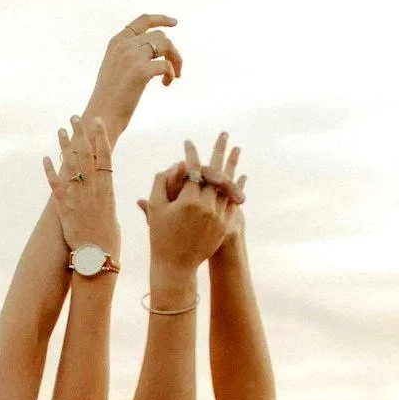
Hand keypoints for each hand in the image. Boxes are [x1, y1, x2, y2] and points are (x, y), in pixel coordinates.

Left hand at [43, 115, 118, 259]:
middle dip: (80, 133)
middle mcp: (93, 189)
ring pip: (70, 165)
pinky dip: (49, 171)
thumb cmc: (109, 241)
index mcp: (108, 189)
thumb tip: (104, 193)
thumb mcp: (113, 215)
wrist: (97, 258)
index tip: (97, 121)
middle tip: (75, 117)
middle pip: (86, 154)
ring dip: (64, 146)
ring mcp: (77, 197)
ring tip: (60, 130)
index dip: (100, 137)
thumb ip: (107, 200)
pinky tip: (45, 158)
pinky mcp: (64, 207)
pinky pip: (55, 185)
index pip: (105, 156)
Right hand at [82, 13, 180, 138]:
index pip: (143, 21)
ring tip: (174, 76)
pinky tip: (166, 83)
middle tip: (176, 69)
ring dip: (175, 59)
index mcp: (117, 42)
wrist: (102, 116)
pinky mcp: (141, 72)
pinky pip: (166, 65)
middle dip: (172, 51)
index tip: (175, 23)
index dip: (161, 19)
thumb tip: (155, 51)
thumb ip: (130, 54)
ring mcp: (132, 57)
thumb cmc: (110, 98)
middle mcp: (124, 45)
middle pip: (159, 36)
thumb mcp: (115, 68)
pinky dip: (171, 73)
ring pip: (166, 45)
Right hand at [139, 135, 243, 276]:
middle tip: (225, 133)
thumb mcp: (156, 208)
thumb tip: (176, 165)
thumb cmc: (160, 235)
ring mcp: (219, 217)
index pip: (193, 170)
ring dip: (233, 165)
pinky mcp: (224, 226)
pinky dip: (237, 188)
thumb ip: (161, 182)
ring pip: (228, 186)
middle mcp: (207, 208)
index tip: (188, 142)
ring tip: (237, 148)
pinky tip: (242, 176)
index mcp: (189, 202)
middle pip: (216, 172)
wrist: (176, 266)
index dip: (190, 154)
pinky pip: (232, 202)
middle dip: (219, 150)